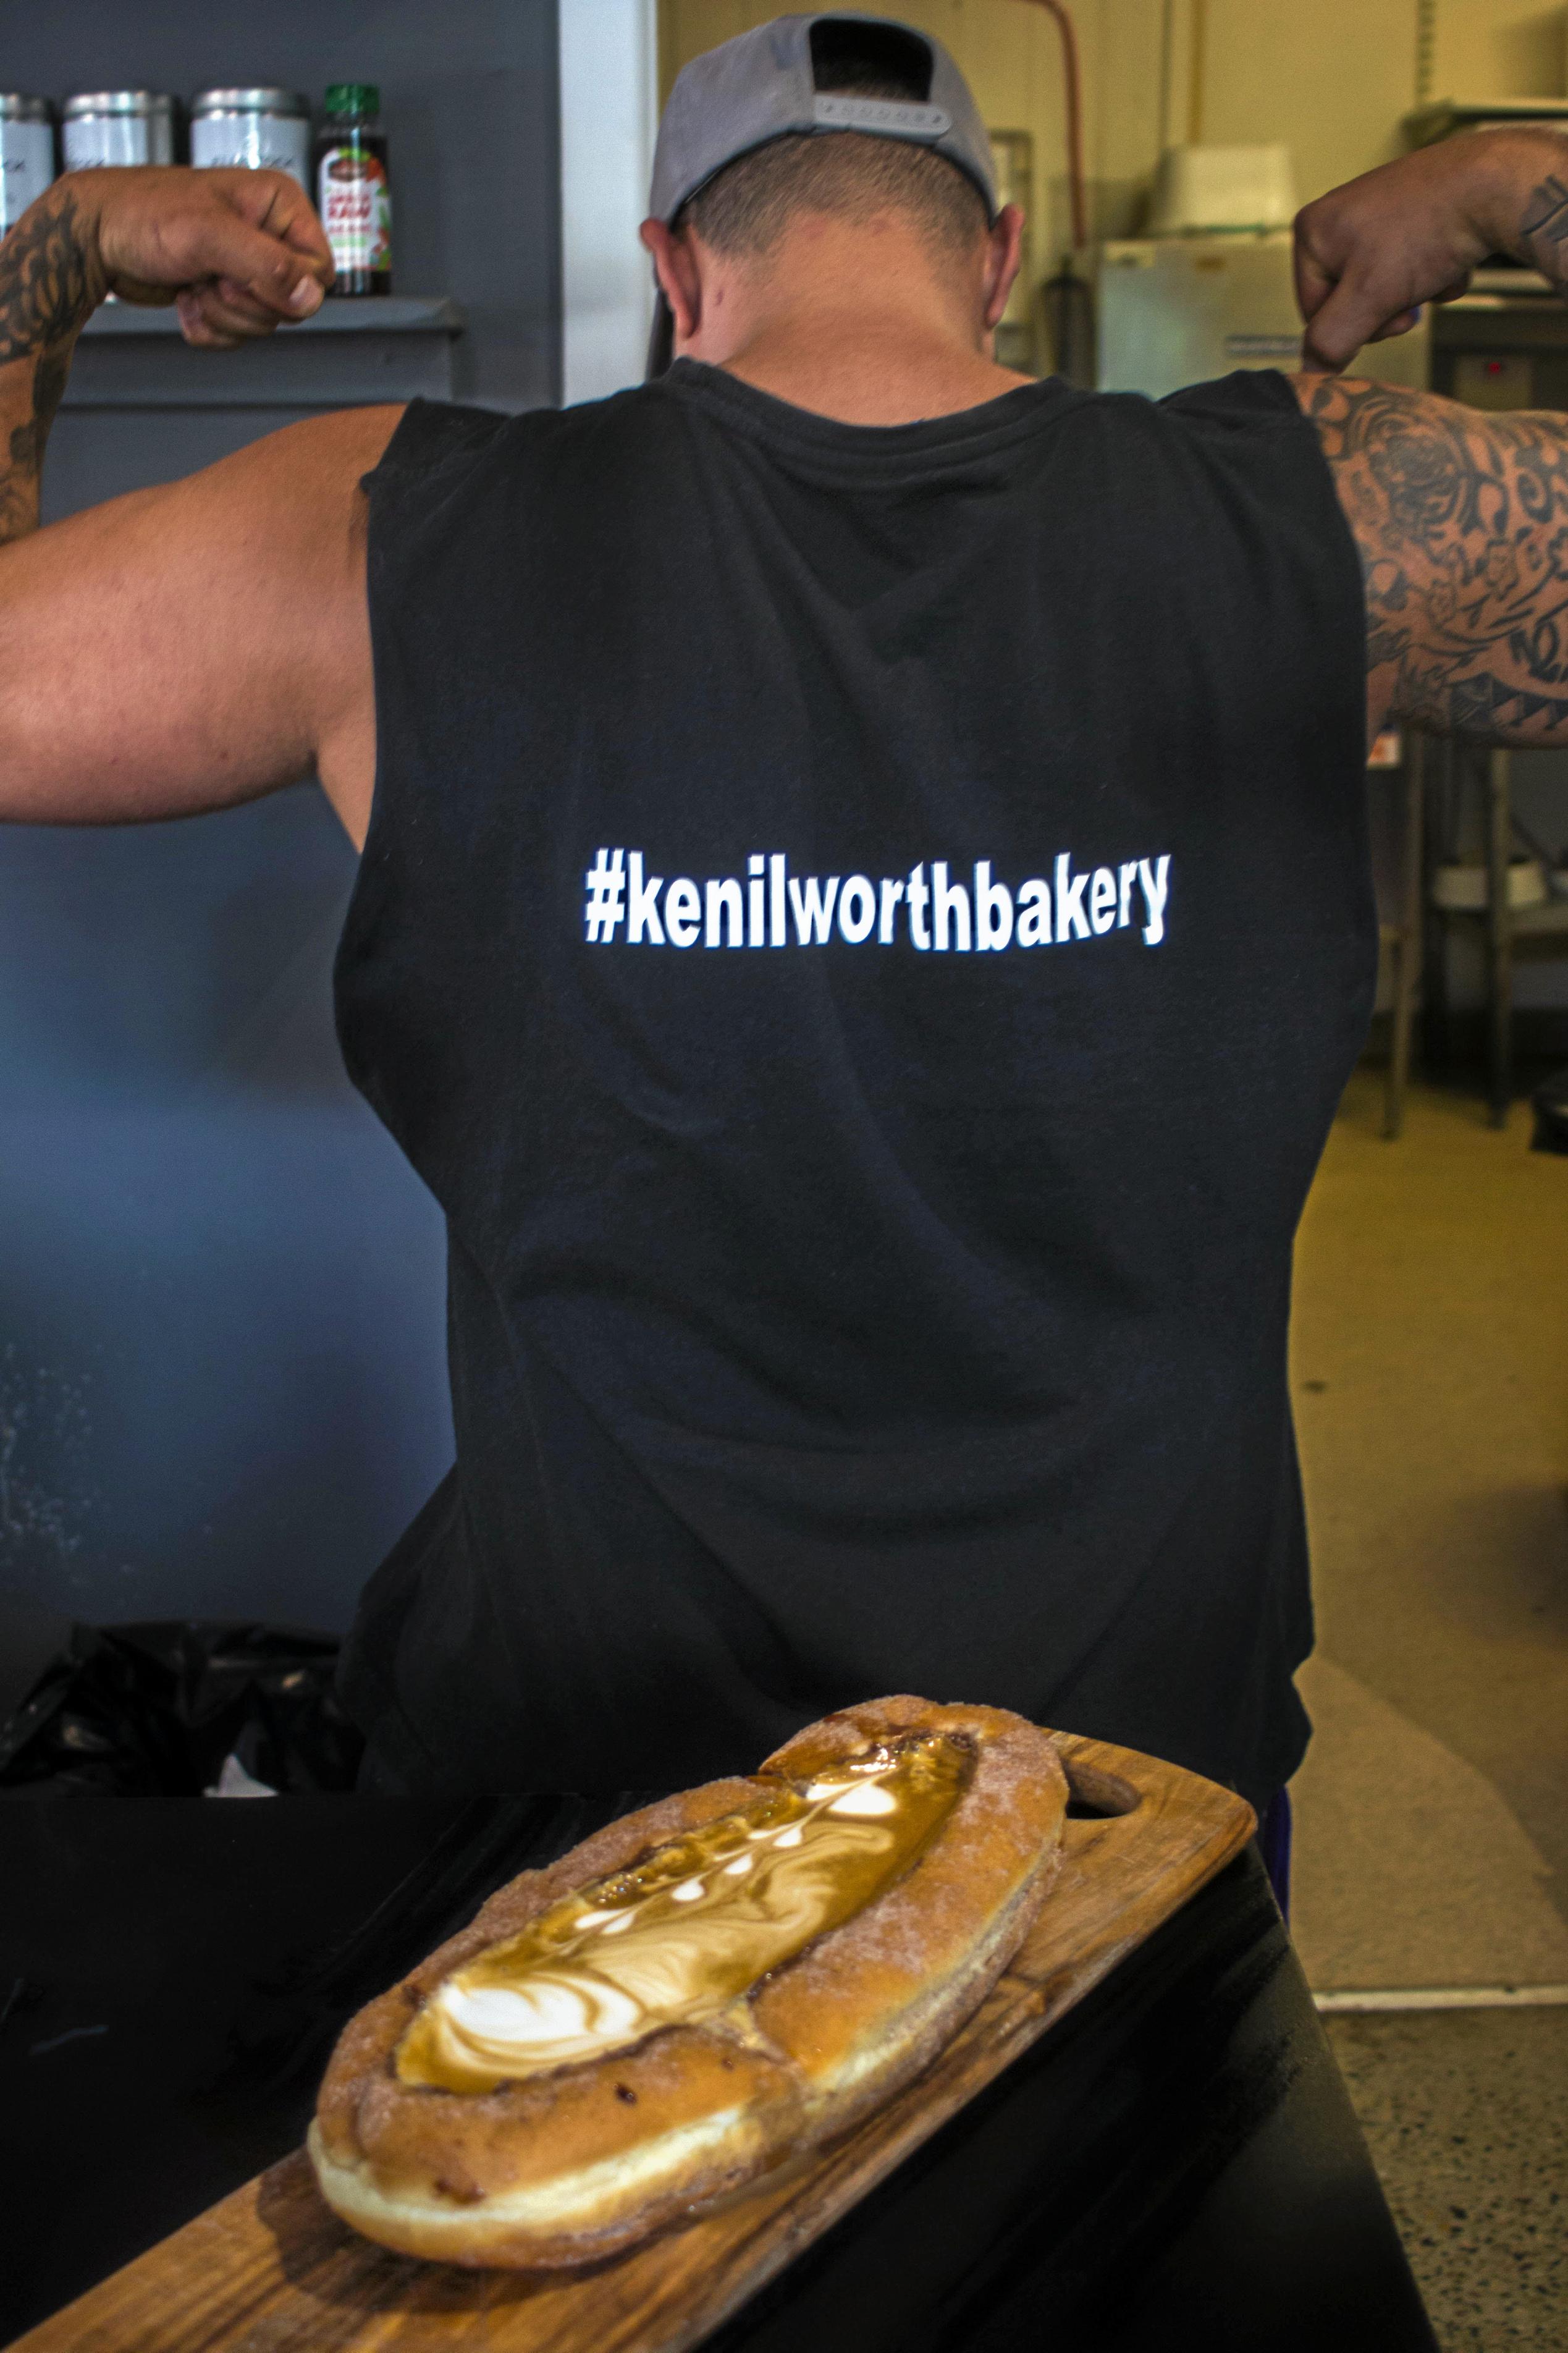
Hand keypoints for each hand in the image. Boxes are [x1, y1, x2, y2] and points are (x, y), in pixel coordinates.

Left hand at [68, 165, 333, 347]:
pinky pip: (239, 334)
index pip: (320, 271)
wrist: (96, 235)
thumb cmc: (142, 215)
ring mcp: (248, 266)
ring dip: (223, 316)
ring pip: (265, 323)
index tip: (241, 272)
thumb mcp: (208, 235)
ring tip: (192, 283)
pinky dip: (209, 327)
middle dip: (246, 304)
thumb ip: (268, 265)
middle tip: (209, 277)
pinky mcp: (226, 293)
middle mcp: (270, 234)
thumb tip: (311, 297)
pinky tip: (185, 299)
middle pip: (294, 304)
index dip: (286, 287)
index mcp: (279, 206)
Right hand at [1293, 128, 1567, 371]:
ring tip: (1437, 268)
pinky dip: (1435, 270)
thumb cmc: (1428, 228)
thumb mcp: (1368, 297)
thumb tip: (1312, 371)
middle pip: (1352, 300)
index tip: (1386, 314)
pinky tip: (1452, 258)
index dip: (1352, 326)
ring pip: (1386, 286)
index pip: (1314, 313)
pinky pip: (1413, 264)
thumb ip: (1332, 340)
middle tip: (1413, 292)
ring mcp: (1379, 212)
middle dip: (1388, 306)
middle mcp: (1341, 216)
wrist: (1495, 184)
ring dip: (1416, 292)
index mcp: (1313, 231)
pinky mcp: (1414, 212)